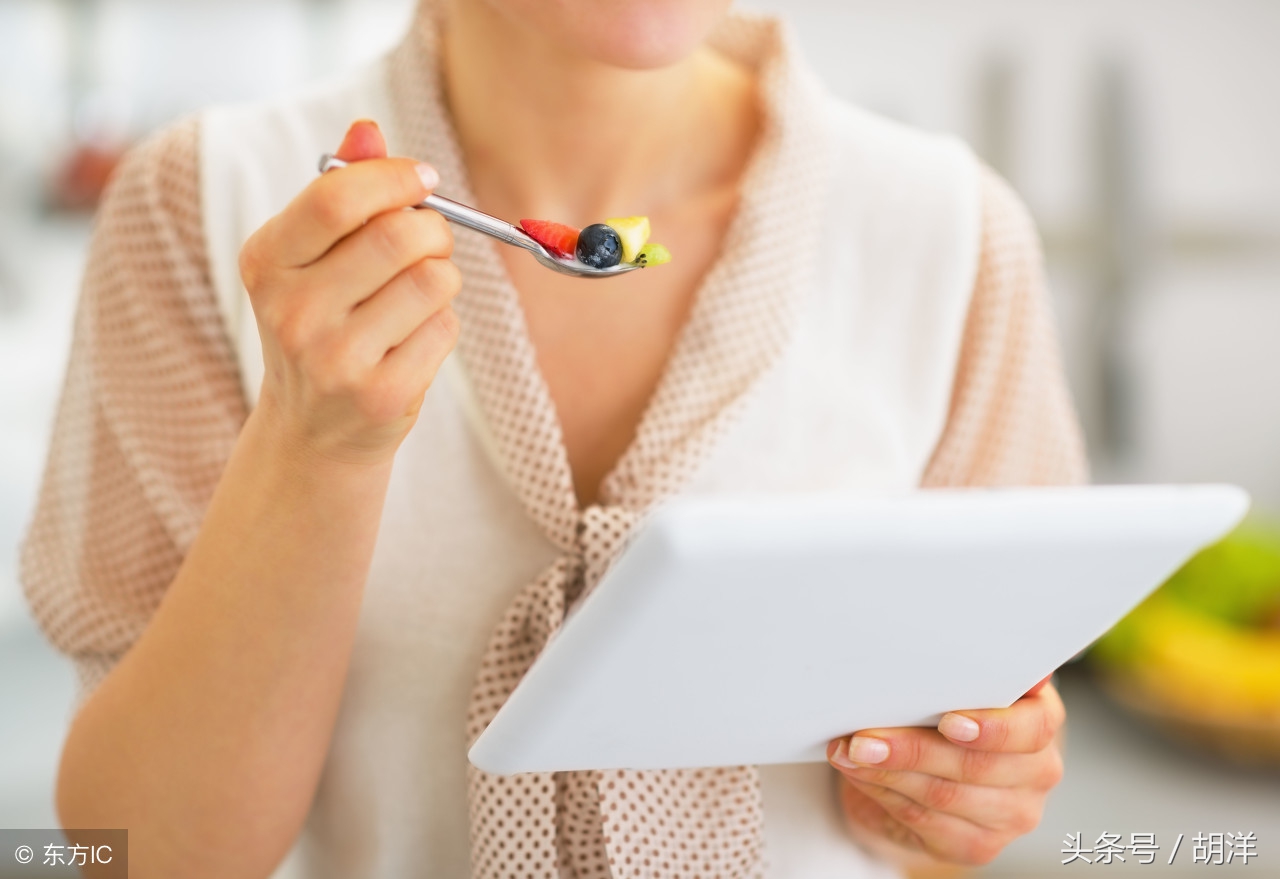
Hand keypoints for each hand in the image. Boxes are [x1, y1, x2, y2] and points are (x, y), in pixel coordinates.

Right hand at [238, 119, 460, 467]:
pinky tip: (412, 342)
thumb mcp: (311, 260)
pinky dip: (443, 326)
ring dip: (442, 279)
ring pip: (432, 282)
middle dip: (434, 229)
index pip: (336, 198)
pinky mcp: (379, 396)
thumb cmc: (320, 327)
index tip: (423, 178)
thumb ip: (340, 192)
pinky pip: (444, 329)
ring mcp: (334, 360)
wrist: (311, 432)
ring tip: (416, 297)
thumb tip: (368, 130)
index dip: (394, 178)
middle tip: (432, 241)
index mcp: (266, 263)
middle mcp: (291, 312)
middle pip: (398, 237)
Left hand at [827, 676, 1064, 868]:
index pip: (1031, 728)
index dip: (990, 727)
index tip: (949, 721)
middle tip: (863, 737)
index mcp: (1041, 719)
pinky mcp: (980, 845)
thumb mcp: (955, 683)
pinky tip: (860, 774)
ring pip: (944, 794)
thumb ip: (958, 673)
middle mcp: (1038, 770)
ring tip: (849, 752)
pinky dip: (885, 793)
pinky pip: (926, 821)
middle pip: (975, 765)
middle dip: (912, 748)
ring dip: (888, 771)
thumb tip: (943, 644)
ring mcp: (1013, 813)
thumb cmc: (944, 712)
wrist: (931, 767)